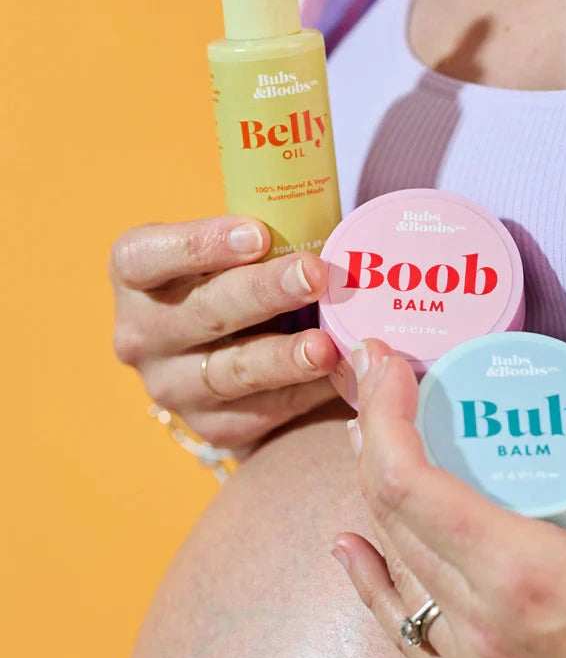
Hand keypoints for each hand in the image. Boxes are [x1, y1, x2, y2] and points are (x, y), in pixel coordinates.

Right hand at [110, 217, 338, 455]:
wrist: (225, 351)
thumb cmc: (235, 275)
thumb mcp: (228, 250)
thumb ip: (261, 239)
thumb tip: (332, 231)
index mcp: (134, 274)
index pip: (149, 257)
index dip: (201, 244)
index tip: (258, 233)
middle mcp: (141, 334)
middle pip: (204, 312)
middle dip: (264, 292)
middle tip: (314, 274)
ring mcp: (172, 386)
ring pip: (233, 370)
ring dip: (284, 357)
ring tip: (327, 345)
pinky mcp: (211, 426)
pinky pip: (262, 410)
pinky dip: (304, 392)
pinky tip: (339, 375)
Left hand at [333, 340, 565, 657]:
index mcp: (520, 572)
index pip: (410, 481)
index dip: (384, 415)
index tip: (382, 366)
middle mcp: (480, 622)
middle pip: (392, 514)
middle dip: (373, 439)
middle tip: (379, 390)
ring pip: (396, 566)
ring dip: (375, 498)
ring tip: (373, 445)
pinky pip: (405, 634)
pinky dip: (374, 584)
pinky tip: (353, 548)